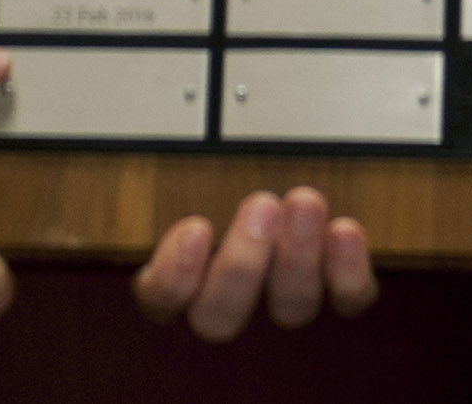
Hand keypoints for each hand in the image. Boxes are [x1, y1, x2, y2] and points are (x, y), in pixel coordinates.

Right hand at [132, 189, 377, 340]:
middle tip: (260, 207)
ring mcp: (287, 304)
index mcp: (186, 278)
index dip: (174, 276)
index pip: (162, 299)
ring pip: (289, 307)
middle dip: (241, 265)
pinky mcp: (340, 296)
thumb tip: (123, 156)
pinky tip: (344, 233)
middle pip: (222, 315)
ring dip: (297, 256)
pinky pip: (348, 300)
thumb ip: (164, 179)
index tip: (196, 230)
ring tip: (303, 203)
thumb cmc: (246, 188)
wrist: (309, 188)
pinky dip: (348, 272)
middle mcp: (234, 302)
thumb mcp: (191, 172)